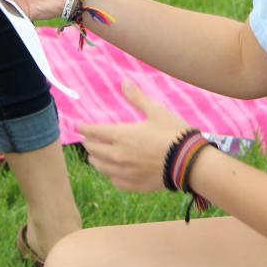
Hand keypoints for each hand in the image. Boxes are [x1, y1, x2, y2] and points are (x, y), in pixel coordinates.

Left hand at [78, 80, 193, 193]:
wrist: (189, 162)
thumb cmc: (173, 133)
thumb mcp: (156, 111)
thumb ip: (137, 97)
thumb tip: (124, 81)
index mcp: (122, 135)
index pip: (94, 131)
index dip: (84, 128)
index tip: (78, 126)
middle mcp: (118, 155)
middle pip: (94, 150)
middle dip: (88, 143)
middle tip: (87, 139)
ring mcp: (125, 172)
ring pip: (101, 167)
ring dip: (95, 159)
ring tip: (94, 156)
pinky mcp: (134, 185)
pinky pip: (114, 180)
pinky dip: (109, 174)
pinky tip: (111, 172)